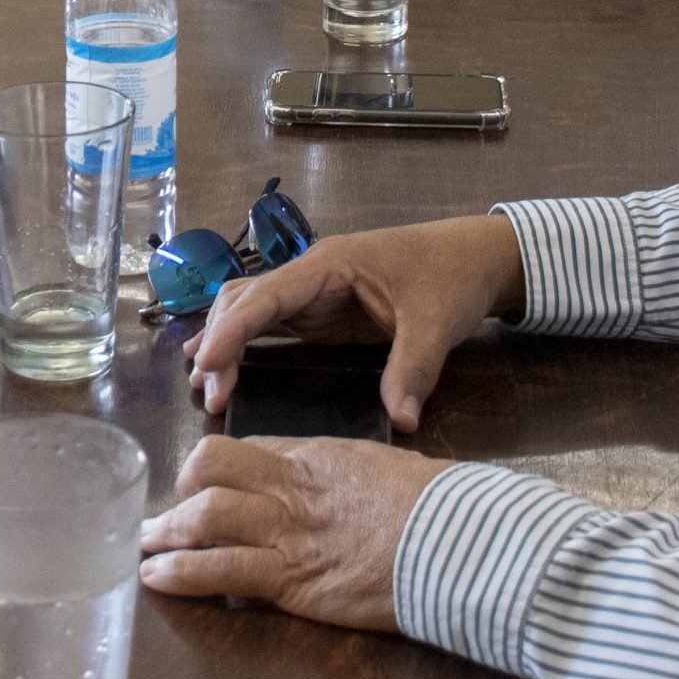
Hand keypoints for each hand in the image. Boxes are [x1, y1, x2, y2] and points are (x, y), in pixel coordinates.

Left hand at [140, 435, 447, 629]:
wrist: (454, 542)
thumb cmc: (434, 509)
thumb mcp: (382, 472)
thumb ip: (344, 475)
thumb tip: (333, 485)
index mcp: (315, 457)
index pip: (247, 451)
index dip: (217, 469)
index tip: (202, 486)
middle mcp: (290, 487)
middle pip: (210, 468)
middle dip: (180, 490)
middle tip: (166, 514)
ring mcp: (286, 532)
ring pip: (204, 516)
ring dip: (166, 534)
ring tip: (145, 548)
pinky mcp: (290, 578)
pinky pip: (220, 570)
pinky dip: (181, 574)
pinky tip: (157, 578)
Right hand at [186, 216, 524, 431]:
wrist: (475, 257)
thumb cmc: (451, 276)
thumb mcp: (436, 324)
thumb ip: (413, 370)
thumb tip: (400, 421)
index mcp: (329, 266)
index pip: (265, 295)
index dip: (232, 329)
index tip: (207, 364)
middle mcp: (311, 276)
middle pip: (245, 300)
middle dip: (221, 342)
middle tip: (210, 394)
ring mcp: (314, 294)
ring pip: (251, 311)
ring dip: (226, 342)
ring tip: (203, 385)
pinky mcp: (323, 312)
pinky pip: (272, 325)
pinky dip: (245, 345)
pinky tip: (227, 370)